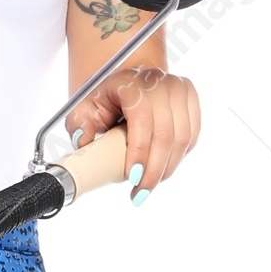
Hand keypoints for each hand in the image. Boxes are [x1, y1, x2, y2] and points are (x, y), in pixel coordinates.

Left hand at [68, 66, 199, 196]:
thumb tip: (84, 140)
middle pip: (165, 135)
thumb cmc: (106, 96)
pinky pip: (191, 136)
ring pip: (182, 139)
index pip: (142, 120)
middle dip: (153, 171)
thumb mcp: (84, 107)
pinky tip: (163, 169)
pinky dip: (178, 157)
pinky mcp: (191, 101)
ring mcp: (180, 90)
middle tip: (140, 193)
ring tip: (150, 186)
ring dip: (167, 168)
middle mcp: (162, 83)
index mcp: (134, 83)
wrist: (129, 79)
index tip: (133, 178)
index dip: (140, 153)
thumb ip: (79, 124)